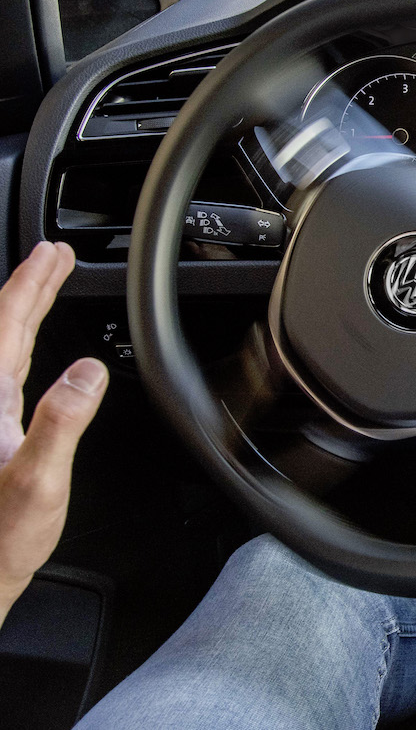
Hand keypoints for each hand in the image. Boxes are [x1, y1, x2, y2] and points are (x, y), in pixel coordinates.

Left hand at [0, 242, 107, 625]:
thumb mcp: (37, 482)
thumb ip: (59, 422)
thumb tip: (87, 371)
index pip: (7, 325)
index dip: (31, 285)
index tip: (54, 254)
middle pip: (1, 328)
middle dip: (29, 286)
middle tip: (54, 256)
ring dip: (22, 311)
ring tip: (42, 287)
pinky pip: (2, 370)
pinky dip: (17, 344)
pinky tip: (25, 348)